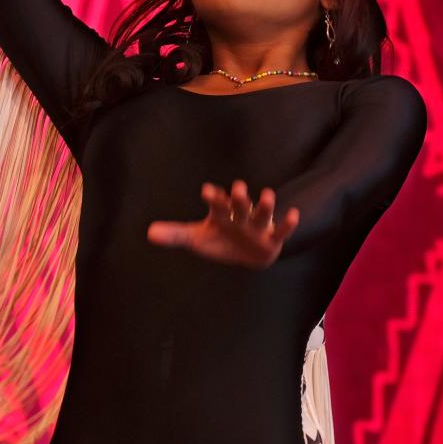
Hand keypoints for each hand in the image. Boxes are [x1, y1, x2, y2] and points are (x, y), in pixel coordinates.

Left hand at [147, 180, 299, 268]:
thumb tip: (149, 233)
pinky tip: (293, 213)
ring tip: (268, 194)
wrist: (246, 255)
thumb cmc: (221, 240)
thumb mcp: (197, 238)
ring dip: (265, 205)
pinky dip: (287, 223)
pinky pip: (281, 230)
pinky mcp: (272, 239)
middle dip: (240, 198)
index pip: (217, 204)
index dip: (213, 198)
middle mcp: (240, 216)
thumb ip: (176, 234)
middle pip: (240, 205)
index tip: (207, 191)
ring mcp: (258, 226)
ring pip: (262, 213)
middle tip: (238, 188)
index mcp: (222, 214)